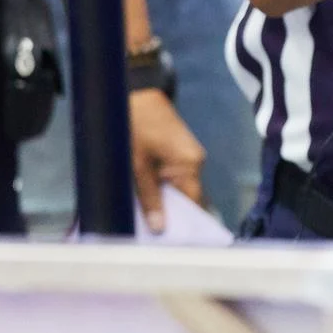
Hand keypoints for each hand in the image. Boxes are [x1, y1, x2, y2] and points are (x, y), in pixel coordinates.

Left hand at [128, 87, 204, 233]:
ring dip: (166, 199)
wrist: (136, 89)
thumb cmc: (135, 125)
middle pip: (189, 197)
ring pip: (181, 187)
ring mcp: (190, 155)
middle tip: (153, 234)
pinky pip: (176, 176)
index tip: (171, 243)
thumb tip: (160, 228)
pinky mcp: (180, 150)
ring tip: (148, 217)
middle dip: (173, 213)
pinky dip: (163, 186)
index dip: (184, 224)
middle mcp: (197, 161)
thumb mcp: (136, 165)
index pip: (194, 203)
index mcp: (191, 164)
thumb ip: (149, 197)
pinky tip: (148, 196)